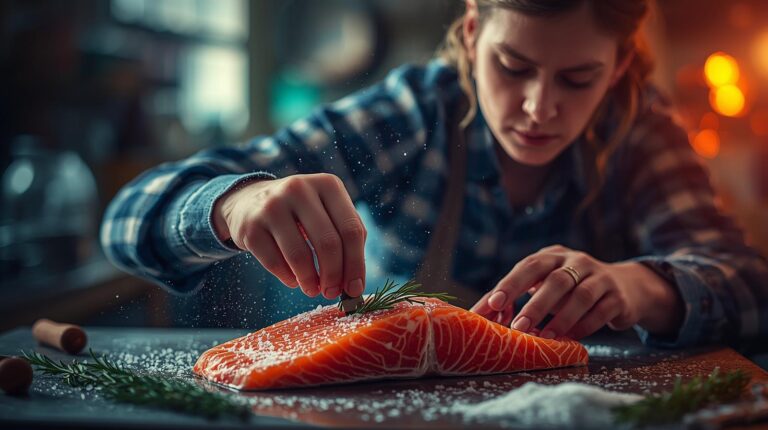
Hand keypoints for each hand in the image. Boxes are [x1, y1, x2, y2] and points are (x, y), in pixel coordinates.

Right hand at [212, 174, 366, 299]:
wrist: (250, 201)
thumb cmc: (300, 213)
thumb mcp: (327, 211)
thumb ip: (345, 238)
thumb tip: (353, 283)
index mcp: (328, 185)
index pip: (352, 229)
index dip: (356, 264)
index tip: (354, 289)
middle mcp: (300, 189)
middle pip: (328, 243)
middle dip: (334, 276)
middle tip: (332, 293)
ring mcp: (272, 205)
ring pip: (300, 255)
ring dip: (310, 281)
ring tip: (312, 290)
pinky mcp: (250, 226)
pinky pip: (274, 263)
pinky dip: (287, 278)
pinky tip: (293, 280)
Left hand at [470, 245, 682, 338]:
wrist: (625, 287)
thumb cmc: (570, 288)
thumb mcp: (544, 284)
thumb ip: (514, 296)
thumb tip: (479, 312)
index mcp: (554, 256)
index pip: (530, 265)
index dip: (511, 284)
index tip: (494, 304)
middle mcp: (578, 262)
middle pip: (557, 280)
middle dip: (536, 305)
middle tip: (518, 327)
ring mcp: (601, 278)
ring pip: (581, 296)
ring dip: (561, 318)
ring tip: (544, 337)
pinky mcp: (618, 297)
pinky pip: (601, 312)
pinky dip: (583, 327)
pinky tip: (568, 339)